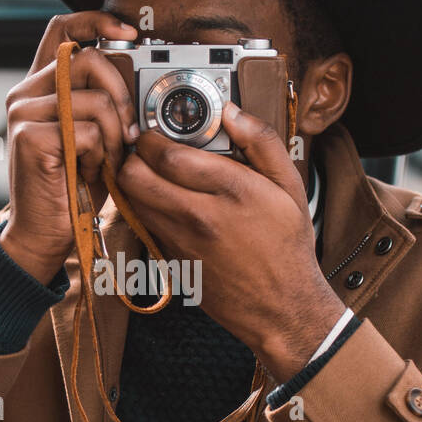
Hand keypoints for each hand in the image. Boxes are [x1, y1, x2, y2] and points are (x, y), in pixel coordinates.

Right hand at [0, 11, 138, 283]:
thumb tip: (137, 78)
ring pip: (93, 99)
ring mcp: (23, 113)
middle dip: (121, 95)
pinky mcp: (29, 137)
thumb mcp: (92, 137)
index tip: (130, 33)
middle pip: (88, 60)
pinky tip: (90, 172)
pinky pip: (86, 130)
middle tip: (129, 132)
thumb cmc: (75, 187)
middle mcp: (25, 93)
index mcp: (39, 86)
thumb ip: (102, 103)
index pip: (62, 29)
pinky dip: (99, 155)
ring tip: (107, 160)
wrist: (45, 233)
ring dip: (114, 134)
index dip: (97, 20)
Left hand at [115, 103, 346, 380]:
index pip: (167, 155)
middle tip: (144, 150)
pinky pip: (144, 225)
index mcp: (231, 191)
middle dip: (133, 156)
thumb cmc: (287, 247)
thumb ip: (262, 142)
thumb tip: (233, 113)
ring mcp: (181, 242)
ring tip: (152, 172)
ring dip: (135, 182)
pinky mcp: (173, 261)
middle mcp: (200, 217)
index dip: (151, 137)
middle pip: (136, 176)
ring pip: (133, 201)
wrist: (282, 308)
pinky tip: (164, 202)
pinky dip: (145, 208)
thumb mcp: (289, 187)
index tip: (155, 131)